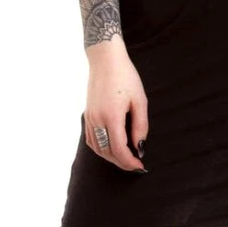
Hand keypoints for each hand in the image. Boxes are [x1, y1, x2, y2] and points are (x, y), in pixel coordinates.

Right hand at [84, 48, 148, 171]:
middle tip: (135, 165)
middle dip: (121, 162)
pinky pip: (91, 139)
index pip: (119, 150)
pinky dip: (100, 148)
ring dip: (110, 157)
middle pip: (107, 152)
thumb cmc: (126, 77)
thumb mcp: (139, 100)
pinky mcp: (87, 114)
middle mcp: (97, 120)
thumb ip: (140, 126)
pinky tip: (110, 147)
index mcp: (111, 117)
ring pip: (97, 148)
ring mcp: (90, 118)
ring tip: (125, 158)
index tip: (141, 166)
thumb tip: (139, 147)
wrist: (105, 60)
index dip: (130, 162)